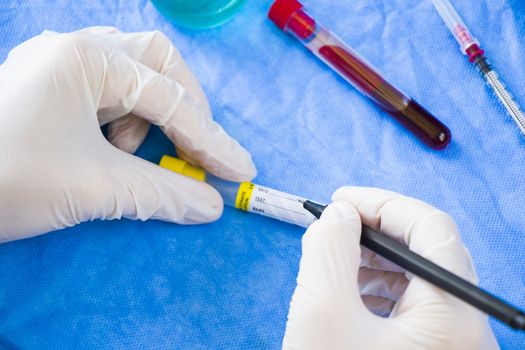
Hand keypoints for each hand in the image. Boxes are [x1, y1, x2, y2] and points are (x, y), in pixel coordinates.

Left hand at [0, 27, 255, 241]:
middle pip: (156, 62)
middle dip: (185, 106)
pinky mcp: (51, 87)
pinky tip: (110, 148)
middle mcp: (74, 50)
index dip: (209, 138)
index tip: (239, 169)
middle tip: (195, 146)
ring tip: (130, 155)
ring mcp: (60, 66)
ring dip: (149, 115)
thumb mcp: (94, 186)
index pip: (169, 97)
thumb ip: (162, 193)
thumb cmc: (7, 180)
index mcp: (85, 60)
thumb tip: (210, 206)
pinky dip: (124, 120)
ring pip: (133, 74)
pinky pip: (108, 92)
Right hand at [283, 187, 498, 349]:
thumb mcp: (320, 313)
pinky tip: (348, 297)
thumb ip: (328, 249)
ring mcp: (452, 347)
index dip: (383, 203)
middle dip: (376, 234)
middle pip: (429, 253)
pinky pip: (413, 309)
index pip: (433, 229)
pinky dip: (378, 291)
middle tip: (334, 229)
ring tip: (335, 265)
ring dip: (375, 262)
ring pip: (420, 281)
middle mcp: (466, 331)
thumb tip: (339, 214)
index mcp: (454, 317)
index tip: (339, 200)